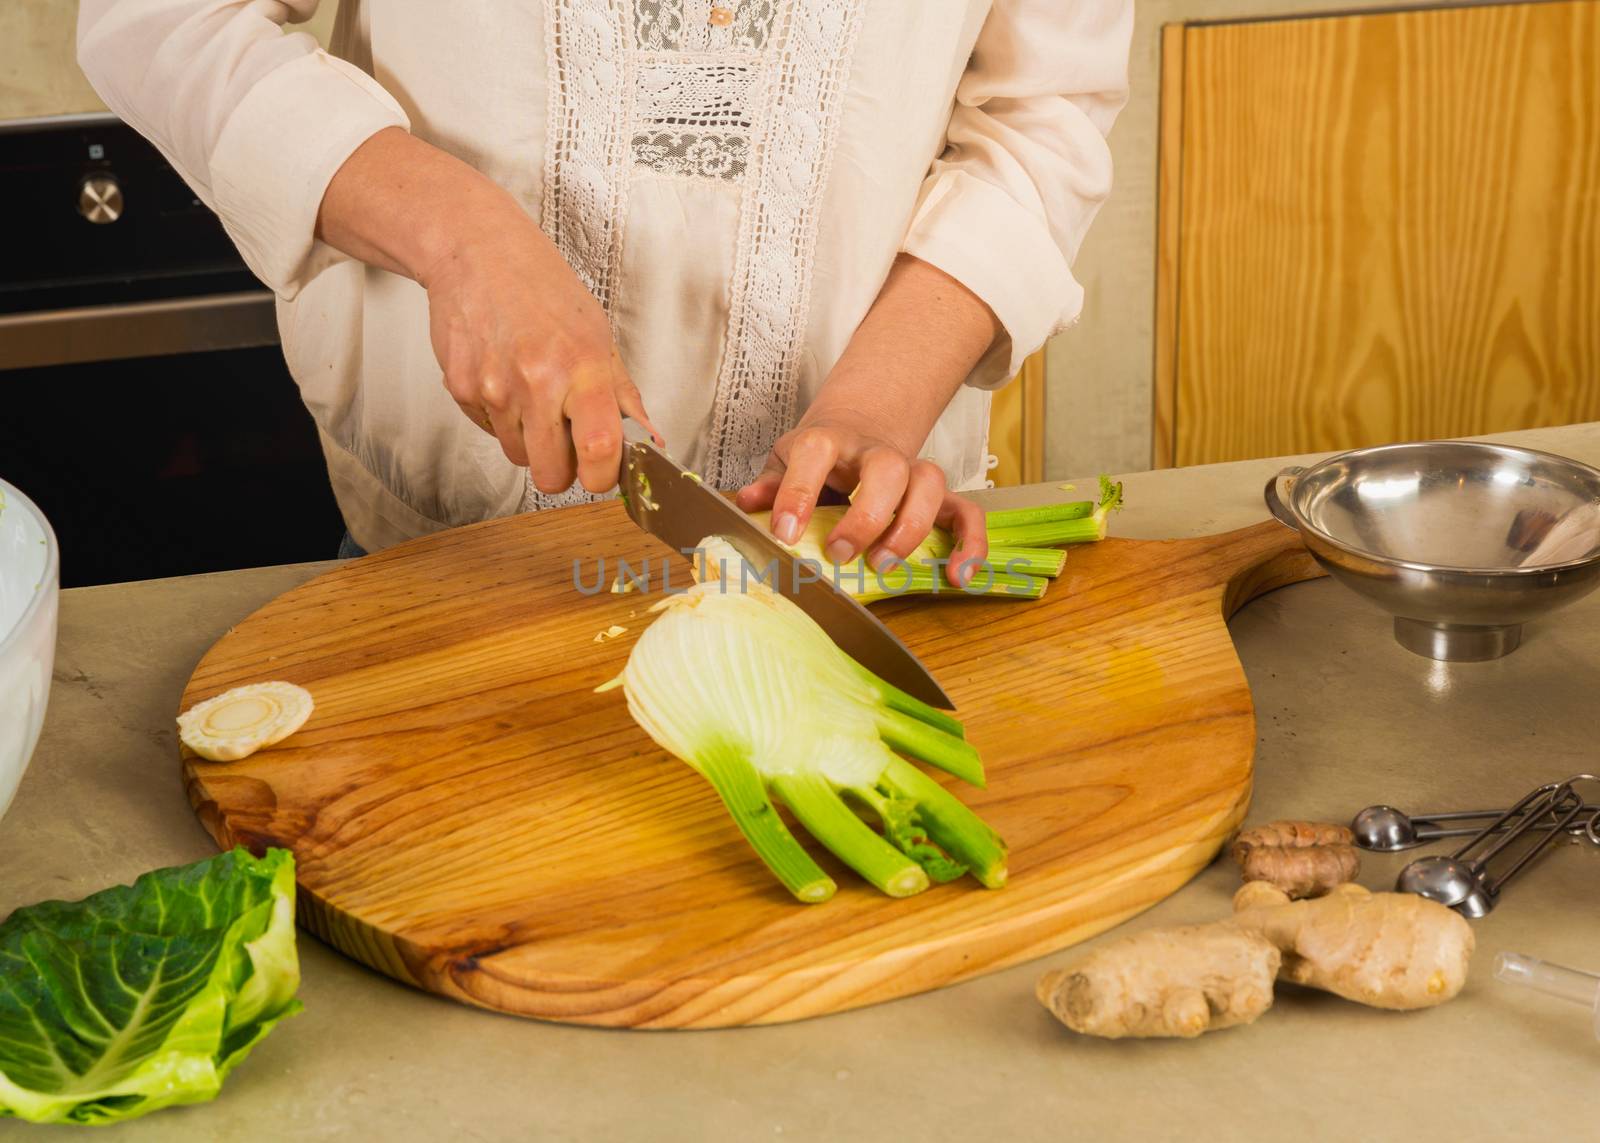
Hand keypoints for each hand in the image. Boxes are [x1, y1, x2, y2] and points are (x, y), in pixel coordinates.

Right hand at [420, 213, 660, 493]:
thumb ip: (623, 393)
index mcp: (583, 367)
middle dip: (562, 468)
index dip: (602, 476)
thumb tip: (650, 439)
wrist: (478, 252)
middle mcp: (537, 381)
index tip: (602, 473)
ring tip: (532, 394)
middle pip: (551, 475)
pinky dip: (501, 417)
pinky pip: (489, 432)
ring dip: (530, 439)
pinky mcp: (461, 389)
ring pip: (518, 456)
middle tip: (566, 440)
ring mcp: (494, 388)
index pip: (599, 449)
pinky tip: (505, 378)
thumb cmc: (542, 289)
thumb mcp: (598, 334)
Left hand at [734, 413, 986, 587]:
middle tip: (842, 554)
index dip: (798, 492)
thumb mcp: (784, 461)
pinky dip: (969, 544)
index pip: (815, 454)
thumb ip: (769, 485)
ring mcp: (911, 471)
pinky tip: (957, 577)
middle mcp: (875, 452)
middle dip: (867, 516)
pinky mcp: (938, 495)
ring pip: (931, 484)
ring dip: (911, 528)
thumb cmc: (817, 457)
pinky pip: (966, 512)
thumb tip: (746, 504)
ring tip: (885, 566)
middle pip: (887, 469)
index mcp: (829, 441)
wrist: (857, 428)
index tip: (784, 533)